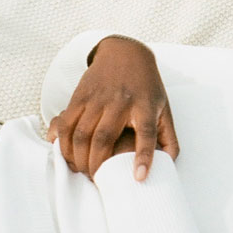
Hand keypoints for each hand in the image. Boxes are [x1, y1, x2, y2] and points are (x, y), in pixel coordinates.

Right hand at [46, 35, 179, 181]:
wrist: (125, 53)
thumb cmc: (146, 87)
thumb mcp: (163, 109)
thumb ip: (168, 137)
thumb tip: (169, 163)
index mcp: (145, 106)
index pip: (146, 133)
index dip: (143, 156)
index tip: (140, 177)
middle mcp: (121, 102)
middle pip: (103, 138)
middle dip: (96, 165)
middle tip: (96, 179)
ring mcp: (98, 97)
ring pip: (81, 133)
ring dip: (78, 158)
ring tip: (82, 170)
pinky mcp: (80, 95)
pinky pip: (66, 123)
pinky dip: (63, 143)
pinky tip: (68, 154)